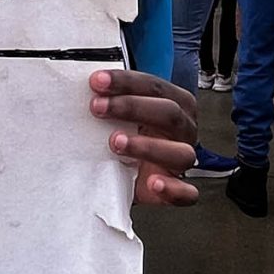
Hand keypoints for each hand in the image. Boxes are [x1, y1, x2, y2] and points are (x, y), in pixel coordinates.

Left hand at [91, 69, 197, 207]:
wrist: (126, 173)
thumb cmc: (126, 135)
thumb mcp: (122, 114)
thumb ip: (113, 98)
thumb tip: (87, 84)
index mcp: (175, 104)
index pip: (155, 87)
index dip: (126, 82)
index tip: (97, 81)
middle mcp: (183, 129)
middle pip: (168, 113)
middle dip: (131, 107)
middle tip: (98, 107)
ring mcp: (182, 159)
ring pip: (180, 152)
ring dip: (148, 146)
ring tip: (116, 142)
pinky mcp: (177, 189)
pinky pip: (186, 192)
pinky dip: (173, 188)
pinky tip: (153, 183)